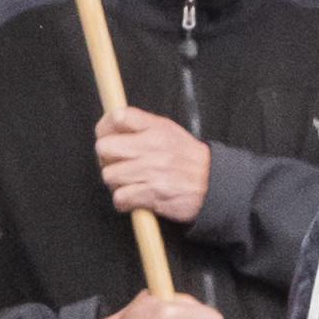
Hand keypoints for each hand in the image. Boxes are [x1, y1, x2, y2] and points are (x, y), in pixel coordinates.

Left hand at [92, 105, 211, 227]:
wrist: (214, 184)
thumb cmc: (188, 159)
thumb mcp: (169, 131)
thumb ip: (141, 126)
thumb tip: (112, 123)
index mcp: (155, 128)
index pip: (117, 117)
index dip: (104, 128)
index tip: (106, 136)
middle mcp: (152, 147)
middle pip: (104, 147)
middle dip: (106, 158)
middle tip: (117, 163)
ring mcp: (151, 170)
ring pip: (109, 175)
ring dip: (116, 182)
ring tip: (130, 182)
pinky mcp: (152, 193)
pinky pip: (120, 197)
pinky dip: (124, 201)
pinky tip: (134, 197)